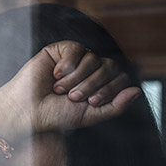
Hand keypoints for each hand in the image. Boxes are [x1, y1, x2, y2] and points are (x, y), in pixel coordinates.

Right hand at [0, 41, 141, 137]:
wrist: (28, 111)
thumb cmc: (56, 115)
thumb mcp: (90, 116)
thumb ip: (115, 107)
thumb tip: (138, 91)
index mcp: (100, 85)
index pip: (120, 77)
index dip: (110, 89)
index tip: (91, 102)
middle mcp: (90, 69)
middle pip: (109, 66)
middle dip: (92, 84)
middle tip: (73, 97)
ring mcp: (76, 58)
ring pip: (93, 58)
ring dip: (77, 78)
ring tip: (60, 89)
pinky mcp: (60, 50)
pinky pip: (76, 49)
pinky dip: (68, 65)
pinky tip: (55, 75)